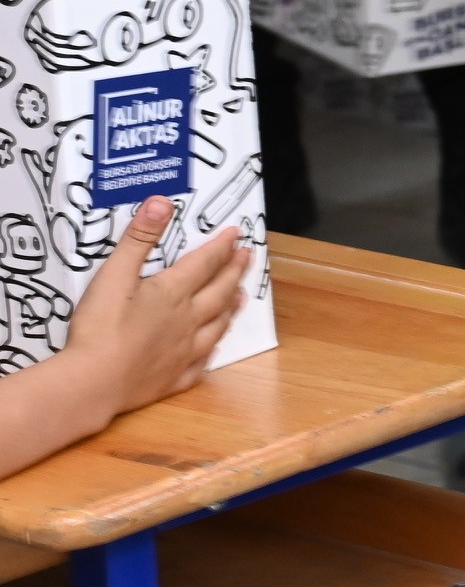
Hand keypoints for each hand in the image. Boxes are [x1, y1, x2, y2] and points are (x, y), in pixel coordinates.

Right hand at [51, 204, 246, 420]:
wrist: (93, 383)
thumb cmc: (101, 327)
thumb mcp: (114, 275)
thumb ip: (138, 239)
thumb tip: (162, 203)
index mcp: (173, 293)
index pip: (205, 263)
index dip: (222, 246)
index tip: (238, 234)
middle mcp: (187, 321)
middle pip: (219, 291)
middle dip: (234, 271)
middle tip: (248, 258)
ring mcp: (183, 352)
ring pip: (216, 327)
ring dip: (230, 309)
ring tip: (240, 297)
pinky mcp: (172, 379)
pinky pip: (199, 365)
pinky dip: (209, 353)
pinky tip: (212, 349)